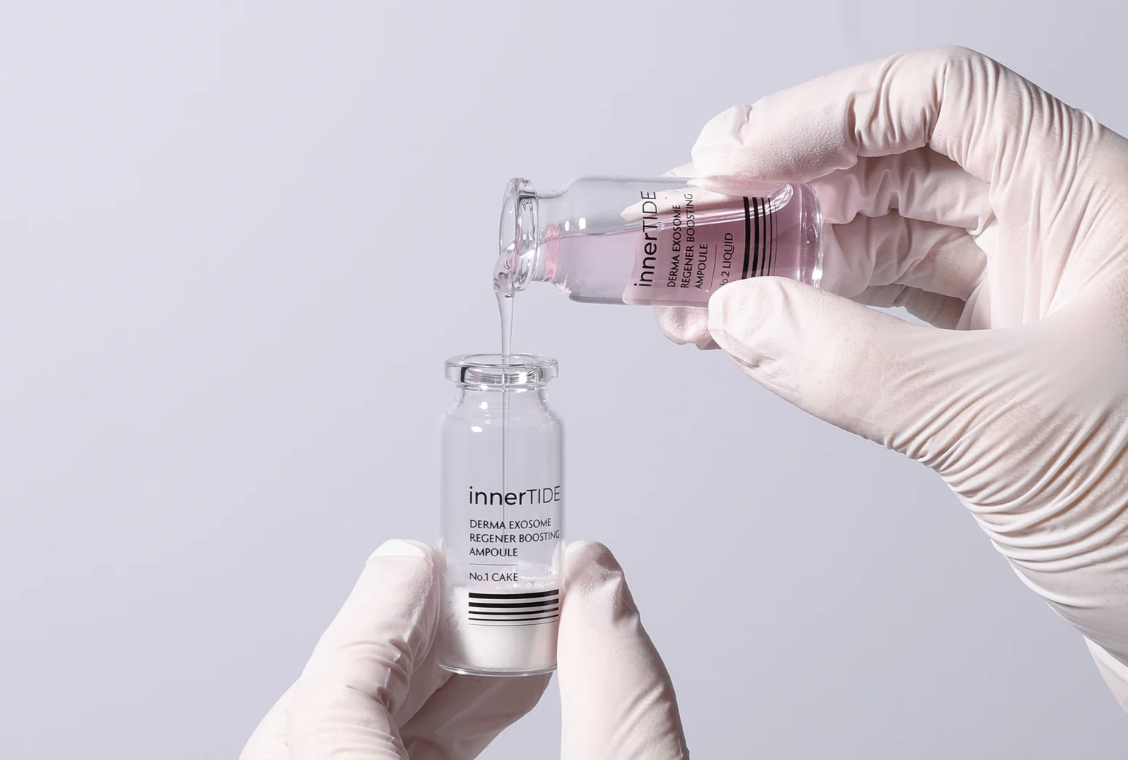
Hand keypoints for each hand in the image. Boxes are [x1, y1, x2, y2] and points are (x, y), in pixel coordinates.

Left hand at [240, 539, 687, 758]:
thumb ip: (622, 687)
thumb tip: (596, 581)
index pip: (332, 704)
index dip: (381, 613)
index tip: (426, 557)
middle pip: (319, 722)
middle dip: (401, 645)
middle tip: (465, 596)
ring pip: (334, 750)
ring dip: (415, 690)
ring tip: (496, 645)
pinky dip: (416, 736)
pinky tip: (484, 707)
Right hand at [659, 46, 1127, 709]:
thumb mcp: (1006, 424)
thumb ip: (854, 364)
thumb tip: (740, 315)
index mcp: (1091, 199)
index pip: (938, 100)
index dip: (823, 116)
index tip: (729, 159)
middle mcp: (1052, 230)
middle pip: (887, 168)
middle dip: (775, 196)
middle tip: (685, 227)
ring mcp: (1015, 295)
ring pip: (869, 243)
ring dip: (772, 264)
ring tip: (688, 289)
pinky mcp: (981, 360)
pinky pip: (872, 313)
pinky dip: (800, 322)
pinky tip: (737, 331)